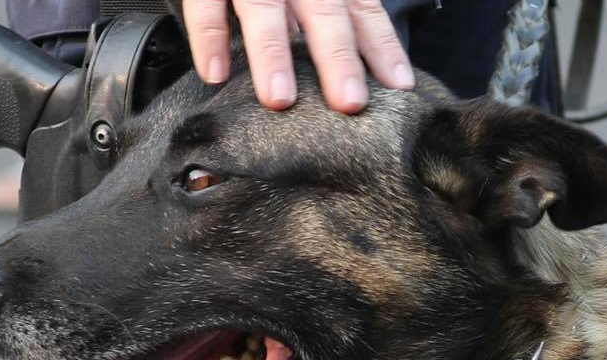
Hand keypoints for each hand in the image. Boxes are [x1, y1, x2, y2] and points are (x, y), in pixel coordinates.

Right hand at [180, 0, 414, 113]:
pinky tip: (217, 75)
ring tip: (280, 99)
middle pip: (323, 13)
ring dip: (273, 53)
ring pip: (263, 9)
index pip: (363, 11)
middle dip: (337, 57)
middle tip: (349, 102)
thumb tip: (359, 81)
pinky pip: (206, 5)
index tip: (400, 85)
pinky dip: (209, 38)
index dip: (383, 46)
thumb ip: (335, 21)